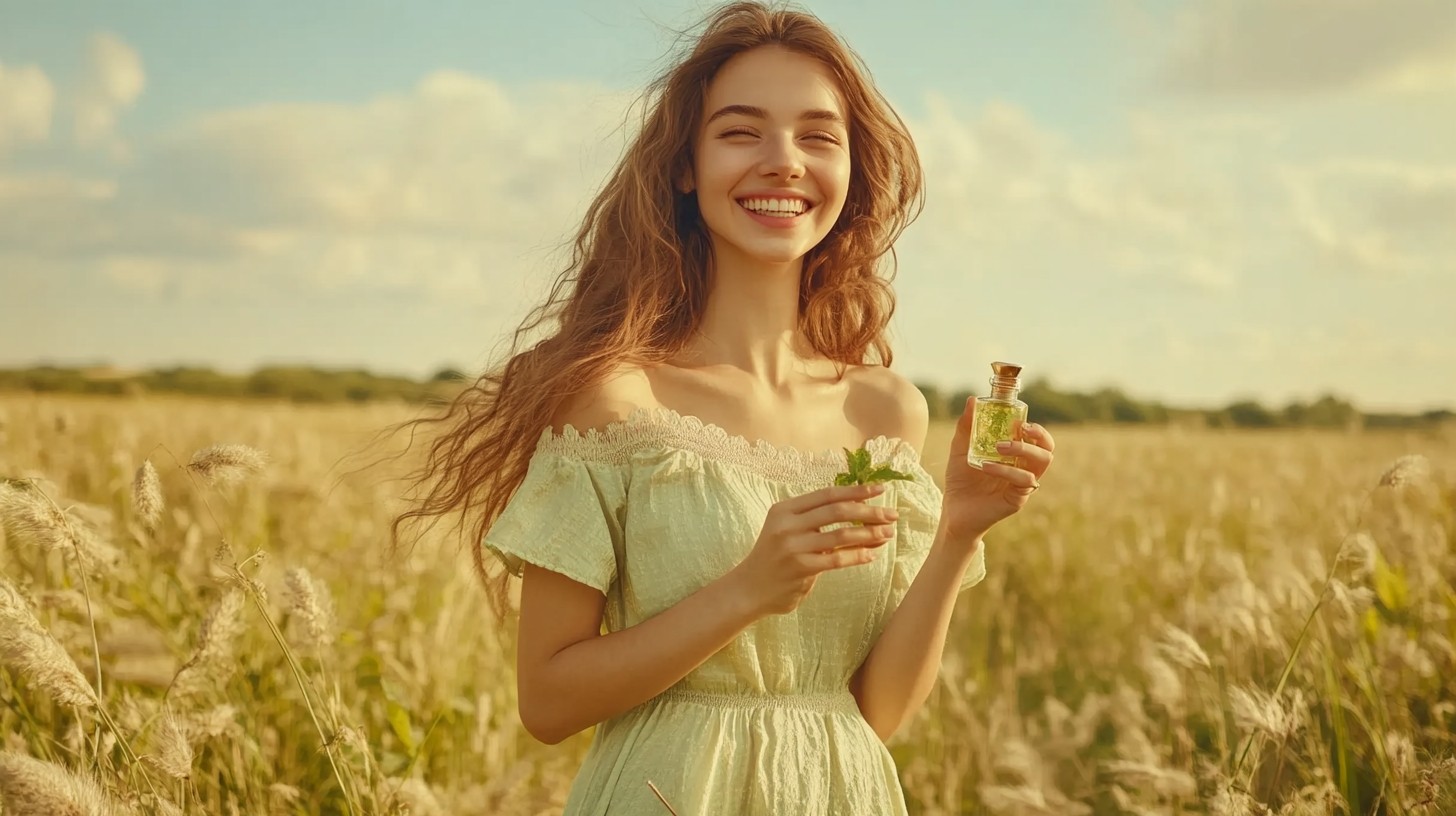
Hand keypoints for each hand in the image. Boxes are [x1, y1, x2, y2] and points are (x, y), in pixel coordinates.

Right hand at [728, 483, 900, 616]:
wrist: (749, 589)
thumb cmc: (774, 558)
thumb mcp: (787, 530)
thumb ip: (814, 520)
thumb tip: (859, 510)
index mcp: (785, 509)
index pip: (827, 494)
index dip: (856, 490)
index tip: (880, 489)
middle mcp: (787, 524)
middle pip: (837, 511)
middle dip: (869, 511)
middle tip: (892, 515)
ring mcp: (793, 546)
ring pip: (841, 535)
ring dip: (869, 534)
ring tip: (887, 535)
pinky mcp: (800, 568)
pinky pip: (836, 559)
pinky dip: (857, 555)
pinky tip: (871, 555)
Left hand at [941, 397, 1055, 543]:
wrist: (953, 511)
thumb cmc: (960, 480)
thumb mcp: (960, 449)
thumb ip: (966, 426)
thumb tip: (972, 399)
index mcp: (1015, 456)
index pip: (1037, 439)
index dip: (1035, 427)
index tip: (1020, 419)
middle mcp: (1023, 468)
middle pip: (1047, 449)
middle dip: (1039, 435)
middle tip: (1020, 430)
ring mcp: (1023, 484)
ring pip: (1041, 463)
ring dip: (1023, 450)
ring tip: (999, 447)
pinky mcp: (1018, 499)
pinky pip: (1023, 481)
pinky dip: (1006, 470)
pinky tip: (986, 466)